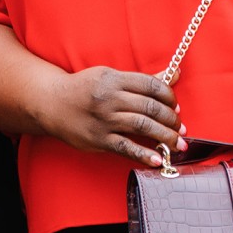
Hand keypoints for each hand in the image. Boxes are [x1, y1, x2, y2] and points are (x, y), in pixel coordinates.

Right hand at [30, 66, 184, 168]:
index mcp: (114, 79)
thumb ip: (142, 80)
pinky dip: (144, 154)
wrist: (51, 103)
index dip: (169, 96)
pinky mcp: (99, 139)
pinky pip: (126, 148)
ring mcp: (104, 120)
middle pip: (150, 107)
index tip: (176, 106)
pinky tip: (158, 159)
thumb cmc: (85, 88)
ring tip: (178, 144)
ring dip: (165, 136)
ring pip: (142, 127)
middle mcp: (110, 98)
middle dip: (171, 119)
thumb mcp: (110, 77)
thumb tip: (176, 74)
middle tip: (181, 128)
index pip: (151, 85)